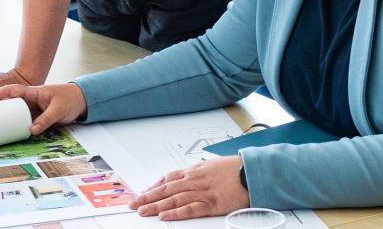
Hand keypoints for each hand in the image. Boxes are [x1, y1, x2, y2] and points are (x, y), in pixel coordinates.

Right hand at [0, 83, 88, 133]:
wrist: (81, 101)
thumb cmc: (70, 99)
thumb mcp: (58, 109)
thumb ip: (46, 119)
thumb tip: (31, 130)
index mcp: (33, 92)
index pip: (12, 90)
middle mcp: (29, 99)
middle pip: (8, 101)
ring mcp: (31, 108)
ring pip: (12, 112)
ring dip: (1, 116)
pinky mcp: (35, 117)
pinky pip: (21, 120)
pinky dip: (12, 125)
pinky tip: (4, 132)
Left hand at [128, 156, 248, 220]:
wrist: (249, 172)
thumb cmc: (232, 169)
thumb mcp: (210, 166)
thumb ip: (196, 172)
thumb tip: (185, 176)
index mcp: (192, 171)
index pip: (166, 179)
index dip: (152, 187)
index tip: (141, 193)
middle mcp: (193, 180)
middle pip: (165, 189)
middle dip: (147, 197)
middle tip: (133, 203)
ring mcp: (201, 192)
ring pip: (173, 199)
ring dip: (156, 205)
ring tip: (143, 211)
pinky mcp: (211, 203)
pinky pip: (190, 209)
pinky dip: (176, 213)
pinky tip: (165, 216)